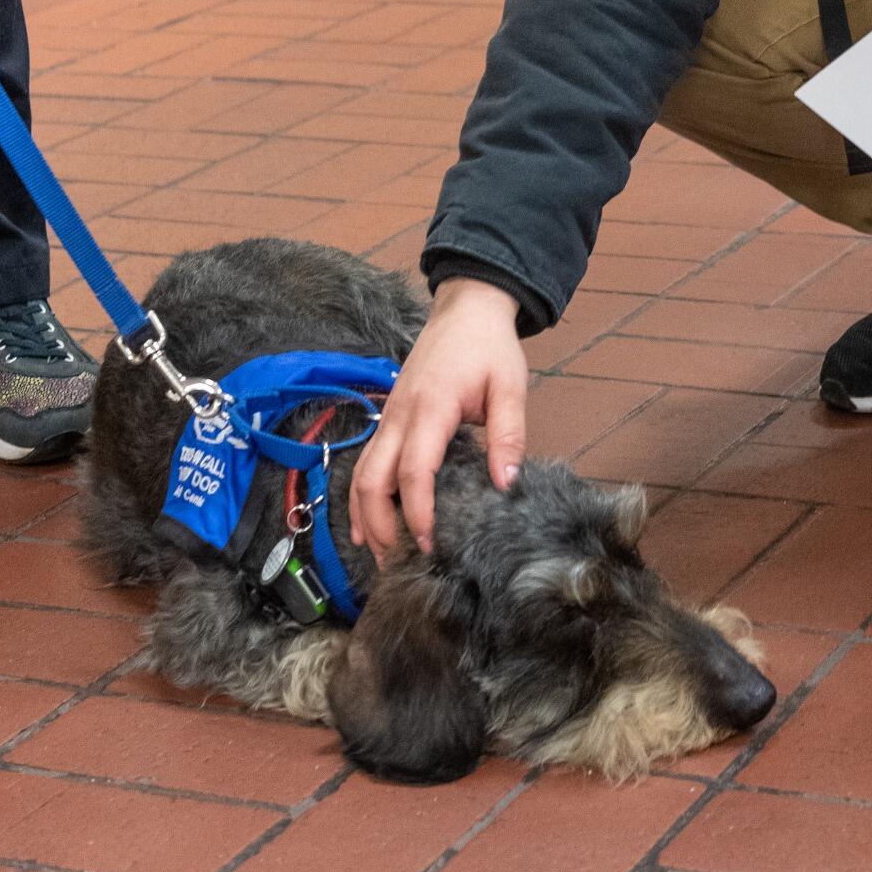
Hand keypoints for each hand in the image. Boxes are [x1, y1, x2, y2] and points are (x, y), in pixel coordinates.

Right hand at [348, 277, 528, 563]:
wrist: (466, 307)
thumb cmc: (489, 347)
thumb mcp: (510, 387)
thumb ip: (508, 436)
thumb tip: (505, 485)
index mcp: (431, 408)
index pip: (413, 470)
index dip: (416, 511)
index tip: (427, 544)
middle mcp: (399, 414)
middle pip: (371, 479)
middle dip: (379, 525)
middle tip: (398, 563)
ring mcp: (389, 415)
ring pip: (361, 473)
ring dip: (365, 515)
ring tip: (380, 554)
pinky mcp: (389, 416)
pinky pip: (366, 461)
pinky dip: (363, 495)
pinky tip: (369, 522)